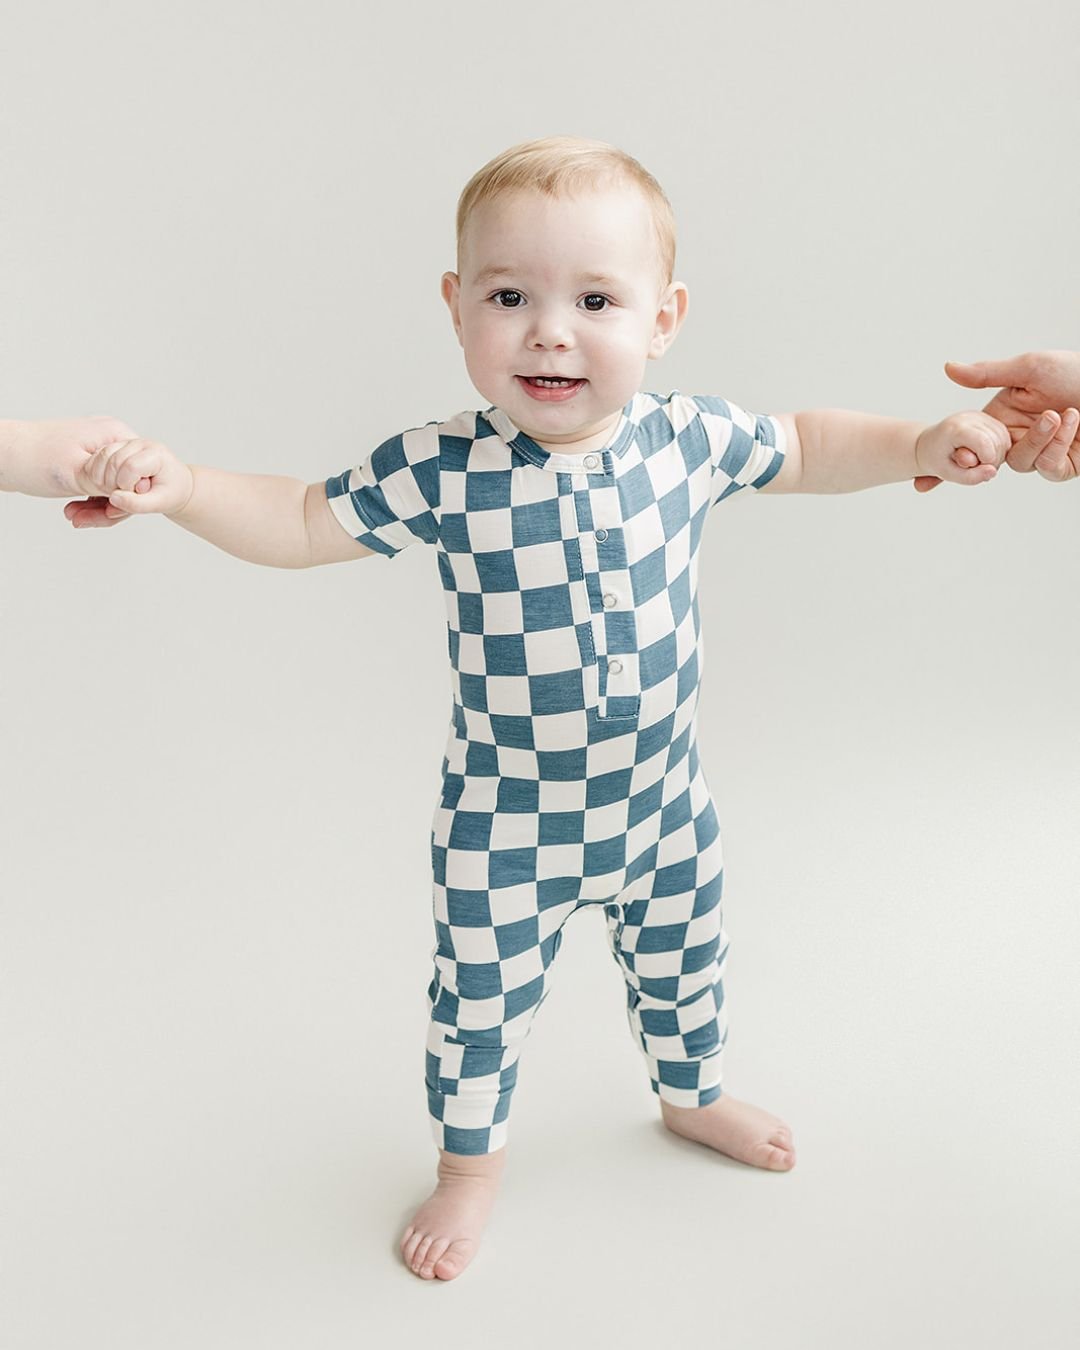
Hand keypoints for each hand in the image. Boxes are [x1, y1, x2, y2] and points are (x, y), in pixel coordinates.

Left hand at [0, 416, 149, 521]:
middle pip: (128, 479)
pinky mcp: (84, 460)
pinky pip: (99, 484)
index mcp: (113, 433)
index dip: (132, 493)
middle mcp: (108, 438)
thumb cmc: (33, 458)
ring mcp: (96, 449)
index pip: (141, 468)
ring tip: (78, 517)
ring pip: (113, 485)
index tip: (113, 510)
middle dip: (112, 503)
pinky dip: (90, 499)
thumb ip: (112, 483)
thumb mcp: (78, 473)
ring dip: (99, 505)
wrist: (2, 455)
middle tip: (91, 519)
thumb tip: (140, 493)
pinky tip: (77, 511)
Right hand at [64, 438, 193, 528]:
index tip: (135, 495)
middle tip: (125, 495)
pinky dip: (97, 474)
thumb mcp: (159, 504)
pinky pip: (97, 458)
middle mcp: (141, 444)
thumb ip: (137, 504)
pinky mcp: (117, 447)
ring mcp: (127, 443)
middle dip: (113, 483)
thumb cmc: (170, 493)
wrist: (174, 485)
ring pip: (102, 457)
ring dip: (102, 479)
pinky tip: (108, 485)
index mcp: (156, 454)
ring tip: (117, 491)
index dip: (126, 485)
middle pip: (113, 460)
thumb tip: (113, 498)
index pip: (131, 467)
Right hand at [914, 351, 1079, 491]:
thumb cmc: (1078, 371)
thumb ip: (986, 374)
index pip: (971, 440)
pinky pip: (1049, 468)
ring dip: (1044, 440)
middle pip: (995, 458)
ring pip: (1023, 463)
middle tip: (1043, 418)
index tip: (924, 482)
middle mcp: (1020, 434)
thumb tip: (948, 367)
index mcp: (1005, 413)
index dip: (951, 459)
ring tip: (1064, 414)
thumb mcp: (1030, 367)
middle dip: (1014, 443)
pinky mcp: (1066, 464)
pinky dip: (1060, 446)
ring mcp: (1043, 450)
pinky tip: (1074, 421)